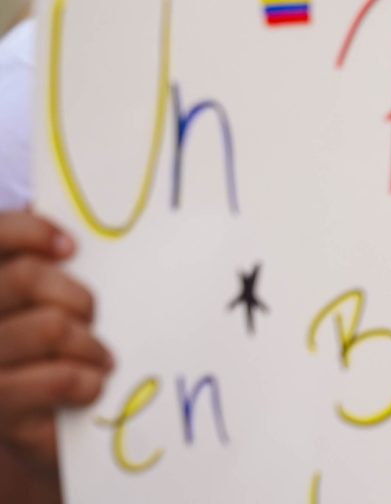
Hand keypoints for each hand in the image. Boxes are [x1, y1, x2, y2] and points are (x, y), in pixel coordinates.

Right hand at [0, 211, 111, 473]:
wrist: (42, 429)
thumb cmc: (50, 355)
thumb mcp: (51, 307)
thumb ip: (52, 269)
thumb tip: (71, 226)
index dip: (31, 231)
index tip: (72, 248)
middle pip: (25, 278)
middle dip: (76, 295)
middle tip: (92, 317)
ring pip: (50, 326)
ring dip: (90, 343)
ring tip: (100, 358)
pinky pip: (59, 378)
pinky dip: (88, 379)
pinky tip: (91, 385)